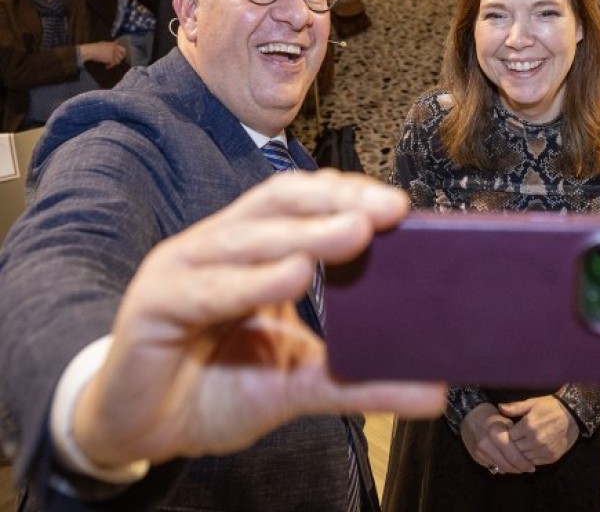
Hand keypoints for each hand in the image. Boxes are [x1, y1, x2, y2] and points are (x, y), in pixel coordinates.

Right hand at [73, 172, 444, 468]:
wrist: (139, 430)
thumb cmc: (217, 388)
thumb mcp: (297, 382)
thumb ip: (358, 379)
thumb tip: (433, 390)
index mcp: (255, 248)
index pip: (305, 200)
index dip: (349, 194)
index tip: (401, 207)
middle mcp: (220, 244)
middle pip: (281, 202)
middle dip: (338, 201)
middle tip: (391, 210)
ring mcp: (183, 267)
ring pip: (249, 237)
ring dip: (306, 233)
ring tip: (357, 233)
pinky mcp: (153, 303)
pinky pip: (208, 288)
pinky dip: (253, 282)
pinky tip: (293, 275)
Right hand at [79, 41, 127, 67]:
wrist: (91, 50)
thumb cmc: (95, 47)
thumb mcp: (105, 44)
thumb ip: (111, 45)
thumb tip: (115, 47)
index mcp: (114, 44)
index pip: (123, 49)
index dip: (123, 53)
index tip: (121, 56)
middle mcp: (115, 49)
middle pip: (121, 56)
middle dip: (119, 59)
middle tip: (115, 62)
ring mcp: (113, 54)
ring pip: (118, 61)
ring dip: (114, 63)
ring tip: (110, 64)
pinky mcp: (111, 59)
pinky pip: (112, 64)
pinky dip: (110, 66)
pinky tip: (106, 67)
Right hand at [460, 403, 534, 474]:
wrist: (468, 414)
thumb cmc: (490, 414)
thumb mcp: (505, 417)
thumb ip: (514, 432)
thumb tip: (525, 446)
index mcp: (496, 433)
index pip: (513, 455)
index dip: (524, 462)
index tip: (532, 466)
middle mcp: (487, 445)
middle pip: (507, 464)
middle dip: (519, 469)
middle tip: (528, 469)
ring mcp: (480, 452)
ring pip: (499, 468)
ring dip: (511, 470)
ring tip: (520, 468)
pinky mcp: (476, 457)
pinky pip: (492, 467)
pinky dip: (501, 467)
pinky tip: (508, 465)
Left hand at [500, 396, 578, 465]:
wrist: (572, 416)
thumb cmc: (550, 407)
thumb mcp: (532, 403)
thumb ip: (515, 407)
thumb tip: (499, 407)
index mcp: (528, 425)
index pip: (509, 437)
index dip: (506, 434)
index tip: (508, 431)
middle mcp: (535, 440)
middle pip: (515, 449)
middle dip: (512, 445)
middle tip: (513, 439)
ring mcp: (543, 451)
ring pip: (523, 458)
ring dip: (520, 453)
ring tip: (521, 445)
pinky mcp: (551, 458)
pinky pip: (534, 463)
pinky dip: (530, 458)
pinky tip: (529, 450)